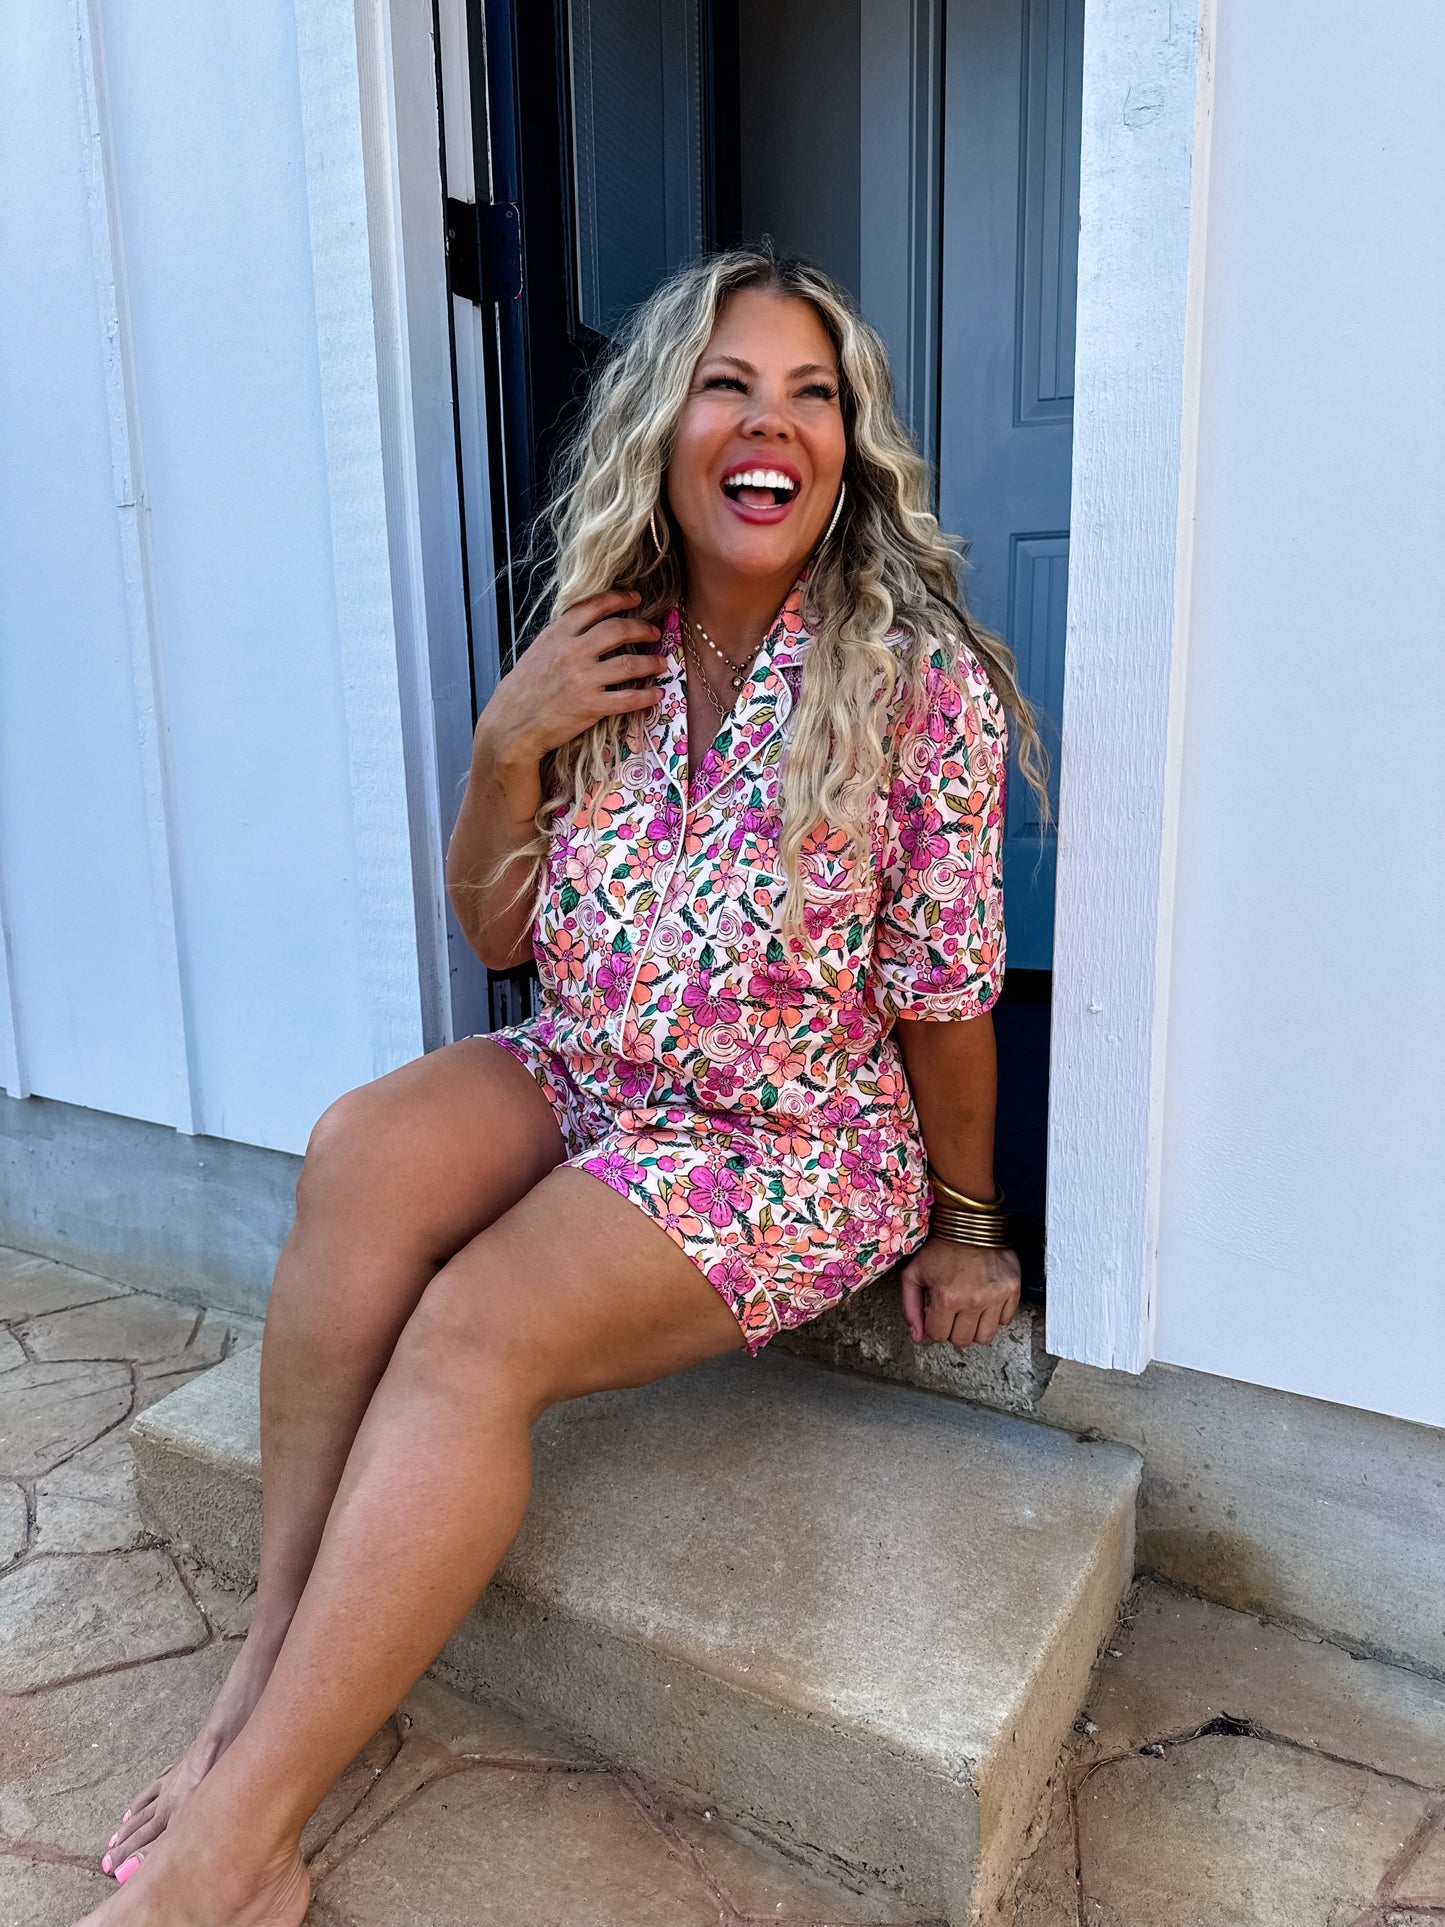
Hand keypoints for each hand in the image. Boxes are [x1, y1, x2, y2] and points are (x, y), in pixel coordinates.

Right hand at [475, 588, 663, 766]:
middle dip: (643, 628)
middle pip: (618, 629)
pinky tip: (655, 694)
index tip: (636, 598)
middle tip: (655, 631)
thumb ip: (562, 638)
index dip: (620, 598)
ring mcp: (583, 679)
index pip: (594, 606)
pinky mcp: (590, 706)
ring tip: (661, 662)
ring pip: (629, 663)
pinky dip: (646, 696)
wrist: (511, 725)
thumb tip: (588, 628)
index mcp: (557, 634)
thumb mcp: (537, 652)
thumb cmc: (522, 690)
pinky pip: (628, 699)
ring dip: (651, 662)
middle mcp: (572, 652)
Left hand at [900, 1239, 1020, 1348]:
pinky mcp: (1013, 1290)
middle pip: (962, 1340)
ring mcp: (996, 1296)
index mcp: (947, 1297)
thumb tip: (918, 1336)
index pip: (938, 1335)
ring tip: (968, 1309)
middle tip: (952, 1311)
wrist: (969, 1223)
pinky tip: (985, 1300)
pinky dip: (994, 1316)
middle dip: (953, 1328)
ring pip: (985, 1337)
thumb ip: (910, 1308)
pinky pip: (1005, 1321)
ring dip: (974, 1327)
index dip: (934, 1324)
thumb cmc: (940, 1248)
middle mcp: (973, 1300)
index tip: (936, 1310)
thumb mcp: (914, 1274)